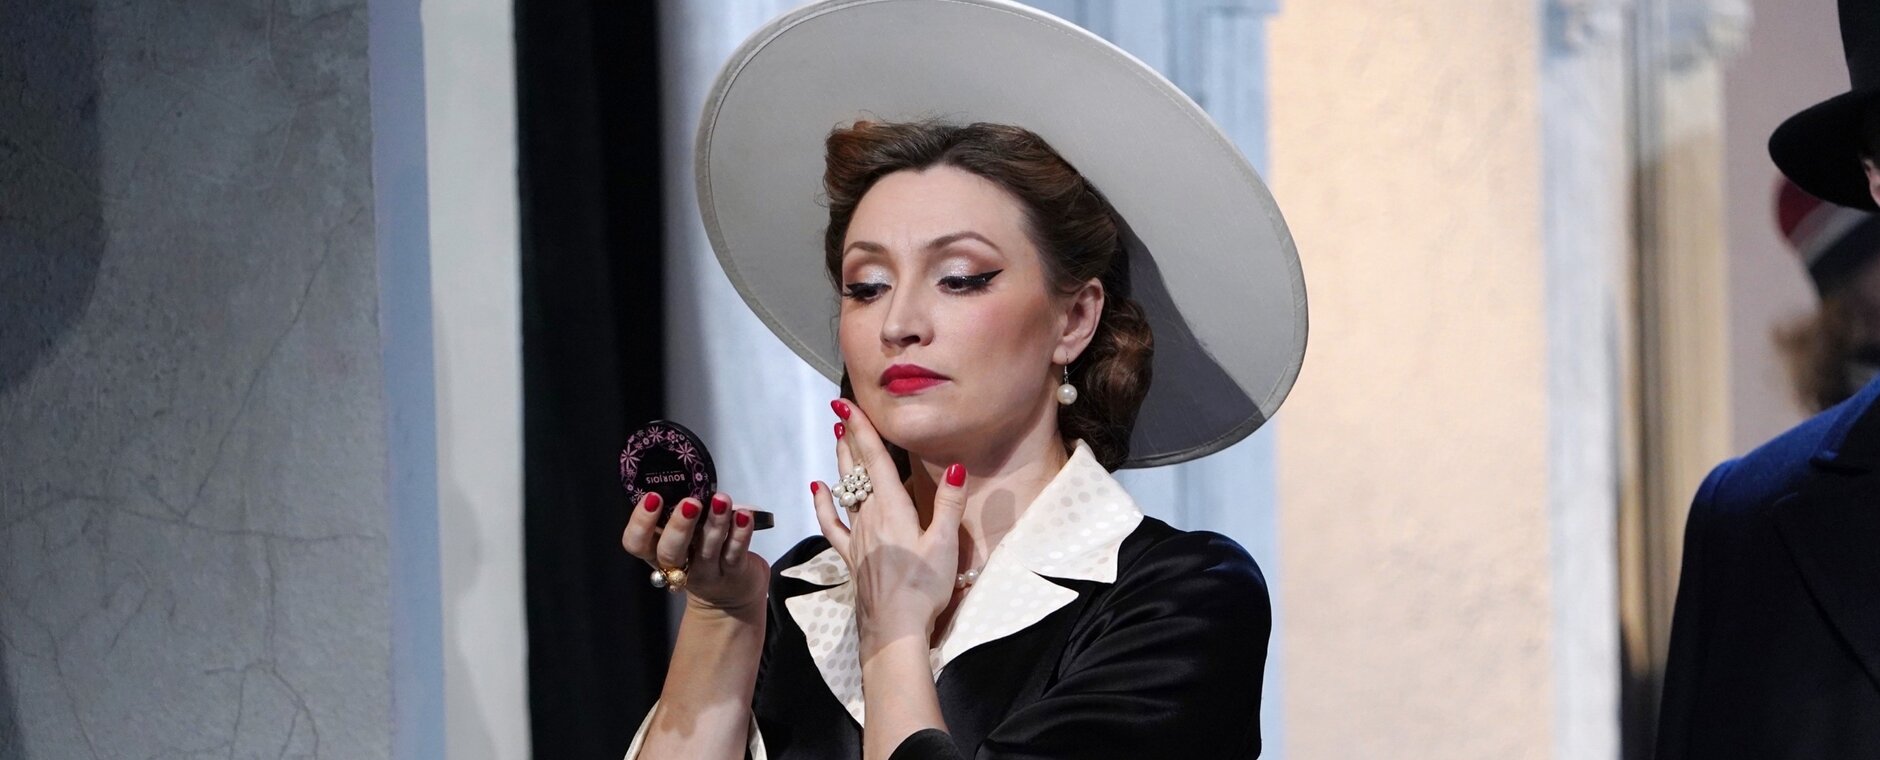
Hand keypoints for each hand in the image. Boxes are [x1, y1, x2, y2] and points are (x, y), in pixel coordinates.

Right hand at [622, 489, 768, 613]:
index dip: (640, 523)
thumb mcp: (684, 538)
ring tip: (721, 500)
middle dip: (679, 526)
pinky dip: (741, 533)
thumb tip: (690, 476)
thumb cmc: (701, 555)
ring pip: (708, 549)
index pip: (637, 543)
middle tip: (690, 503)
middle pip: (670, 552)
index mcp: (658, 553)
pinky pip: (735, 553)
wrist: (730, 600)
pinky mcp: (733, 574)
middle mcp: (679, 566)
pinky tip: (743, 515)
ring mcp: (707, 573)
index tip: (653, 497)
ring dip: (715, 522)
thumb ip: (681, 513)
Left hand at [812, 399, 967, 651]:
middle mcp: (870, 516)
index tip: (848, 405)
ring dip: (840, 464)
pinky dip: (823, 504)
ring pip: (845, 491)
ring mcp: (857, 536)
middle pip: (856, 470)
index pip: (874, 460)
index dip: (862, 430)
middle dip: (849, 439)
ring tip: (836, 440)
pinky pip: (832, 524)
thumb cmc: (923, 587)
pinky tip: (817, 490)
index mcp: (893, 509)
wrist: (894, 628)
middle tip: (840, 413)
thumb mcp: (944, 544)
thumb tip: (956, 466)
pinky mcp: (852, 556)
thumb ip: (948, 504)